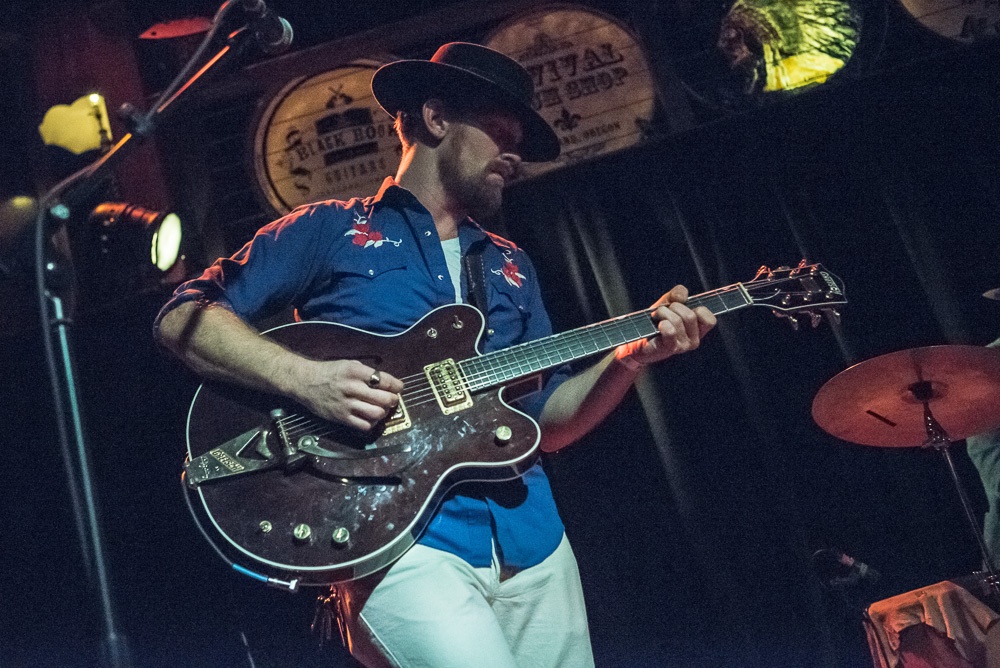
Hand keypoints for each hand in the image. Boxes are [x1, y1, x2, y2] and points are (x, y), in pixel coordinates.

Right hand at [289, 359, 403, 430]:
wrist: (305, 382)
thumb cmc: (330, 372)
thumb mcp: (349, 364)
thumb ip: (367, 373)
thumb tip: (388, 383)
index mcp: (355, 372)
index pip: (385, 380)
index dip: (397, 386)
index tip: (399, 387)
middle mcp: (352, 388)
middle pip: (384, 398)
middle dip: (393, 400)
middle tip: (393, 399)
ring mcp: (346, 404)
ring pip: (377, 413)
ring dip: (384, 412)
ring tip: (382, 409)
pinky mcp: (341, 418)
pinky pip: (364, 425)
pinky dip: (372, 423)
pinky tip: (370, 418)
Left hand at [616, 285, 716, 367]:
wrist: (637, 339)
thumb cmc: (656, 320)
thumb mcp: (668, 303)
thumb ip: (678, 294)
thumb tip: (682, 297)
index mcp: (699, 330)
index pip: (709, 319)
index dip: (697, 308)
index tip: (683, 307)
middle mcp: (694, 340)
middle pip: (690, 316)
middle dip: (673, 307)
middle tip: (662, 311)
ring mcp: (682, 347)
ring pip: (677, 321)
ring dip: (663, 313)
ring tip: (655, 317)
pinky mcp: (669, 349)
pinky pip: (670, 332)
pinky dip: (663, 323)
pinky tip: (658, 325)